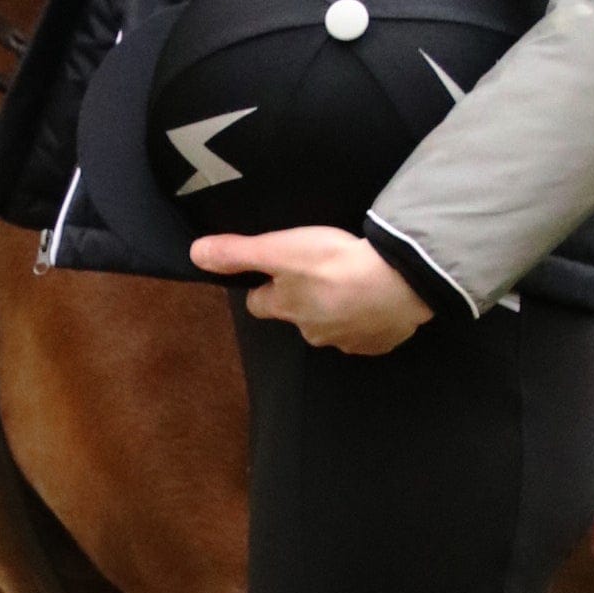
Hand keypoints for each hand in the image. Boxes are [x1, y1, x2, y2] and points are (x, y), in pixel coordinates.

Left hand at [190, 224, 433, 353]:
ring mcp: (347, 340)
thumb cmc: (335, 264)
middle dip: (302, 297)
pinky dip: (366, 316)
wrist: (398, 283)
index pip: (259, 303)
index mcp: (287, 308)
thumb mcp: (280, 250)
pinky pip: (365, 330)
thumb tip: (195, 254)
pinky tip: (375, 297)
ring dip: (336, 306)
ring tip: (350, 280)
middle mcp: (312, 331)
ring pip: (332, 323)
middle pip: (297, 315)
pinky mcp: (378, 342)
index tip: (272, 271)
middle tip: (317, 270)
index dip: (263, 287)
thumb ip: (238, 252)